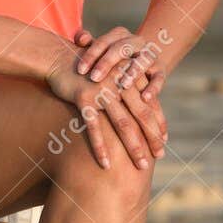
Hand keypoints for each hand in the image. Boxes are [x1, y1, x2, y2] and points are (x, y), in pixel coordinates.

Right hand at [44, 41, 166, 171]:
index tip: (163, 141)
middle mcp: (120, 83)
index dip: (158, 123)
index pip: (150, 104)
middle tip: (160, 156)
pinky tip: (106, 164)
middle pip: (141, 115)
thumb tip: (139, 111)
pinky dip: (100, 147)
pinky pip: (94, 127)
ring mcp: (102, 90)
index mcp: (129, 78)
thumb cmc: (86, 70)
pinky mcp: (84, 97)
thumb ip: (125, 90)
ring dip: (134, 147)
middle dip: (152, 138)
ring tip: (141, 165)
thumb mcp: (110, 76)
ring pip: (123, 123)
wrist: (58, 57)